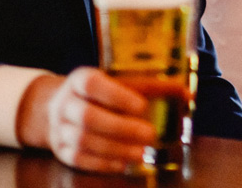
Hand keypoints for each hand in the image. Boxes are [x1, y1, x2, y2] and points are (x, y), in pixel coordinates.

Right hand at [17, 68, 158, 172]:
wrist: (55, 107)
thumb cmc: (98, 93)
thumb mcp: (116, 81)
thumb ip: (149, 86)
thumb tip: (187, 93)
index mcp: (80, 79)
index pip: (93, 84)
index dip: (117, 96)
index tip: (142, 106)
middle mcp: (65, 103)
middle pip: (88, 117)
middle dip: (121, 128)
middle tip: (150, 134)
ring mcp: (59, 128)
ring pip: (84, 141)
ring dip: (115, 149)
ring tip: (141, 152)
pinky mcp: (60, 150)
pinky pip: (79, 159)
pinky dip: (103, 163)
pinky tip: (123, 163)